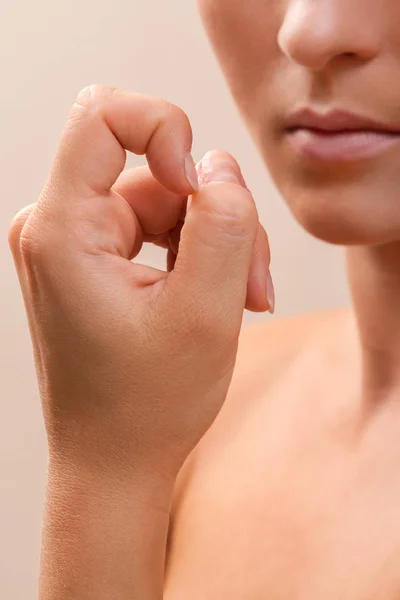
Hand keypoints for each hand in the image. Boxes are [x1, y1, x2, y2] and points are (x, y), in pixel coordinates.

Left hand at [9, 85, 272, 483]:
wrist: (113, 463)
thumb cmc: (147, 406)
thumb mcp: (207, 314)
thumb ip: (225, 224)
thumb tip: (217, 167)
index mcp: (62, 231)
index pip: (104, 115)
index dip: (166, 128)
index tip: (201, 188)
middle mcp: (56, 227)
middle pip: (149, 166)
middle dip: (211, 213)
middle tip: (250, 279)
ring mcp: (75, 243)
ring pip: (164, 201)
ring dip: (213, 244)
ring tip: (242, 303)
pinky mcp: (95, 259)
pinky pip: (156, 228)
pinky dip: (195, 257)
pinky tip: (218, 301)